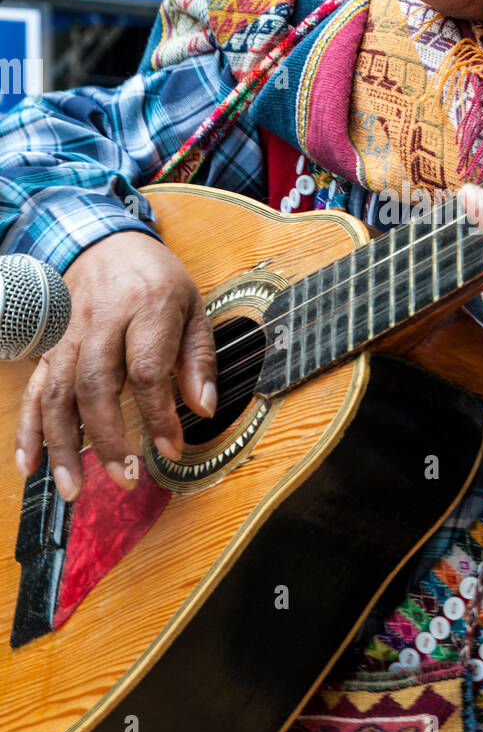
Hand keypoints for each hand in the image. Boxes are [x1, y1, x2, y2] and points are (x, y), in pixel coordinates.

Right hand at [15, 233, 217, 501]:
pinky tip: (30, 464)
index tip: (171, 450)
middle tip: (125, 479)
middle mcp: (101, 320)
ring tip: (74, 489)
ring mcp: (68, 334)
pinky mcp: (48, 347)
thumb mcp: (193, 307)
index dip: (158, 415)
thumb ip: (199, 359)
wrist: (105, 242)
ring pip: (58, 392)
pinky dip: (28, 429)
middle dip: (107, 439)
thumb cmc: (156, 280)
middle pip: (95, 384)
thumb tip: (205, 409)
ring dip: (63, 445)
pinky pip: (34, 389)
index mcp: (146, 306)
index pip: (146, 369)